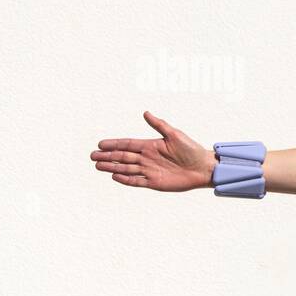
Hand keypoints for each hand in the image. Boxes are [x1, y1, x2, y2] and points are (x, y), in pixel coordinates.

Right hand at [90, 111, 215, 190]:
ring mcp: (149, 170)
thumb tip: (145, 112)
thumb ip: (159, 125)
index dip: (114, 144)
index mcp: (150, 145)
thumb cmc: (192, 149)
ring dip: (112, 167)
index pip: (127, 144)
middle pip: (122, 157)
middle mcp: (147, 158)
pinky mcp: (154, 182)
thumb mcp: (175, 134)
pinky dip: (125, 179)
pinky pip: (136, 181)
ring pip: (126, 169)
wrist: (203, 168)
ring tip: (98, 166)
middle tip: (92, 156)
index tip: (100, 144)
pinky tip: (114, 176)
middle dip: (107, 156)